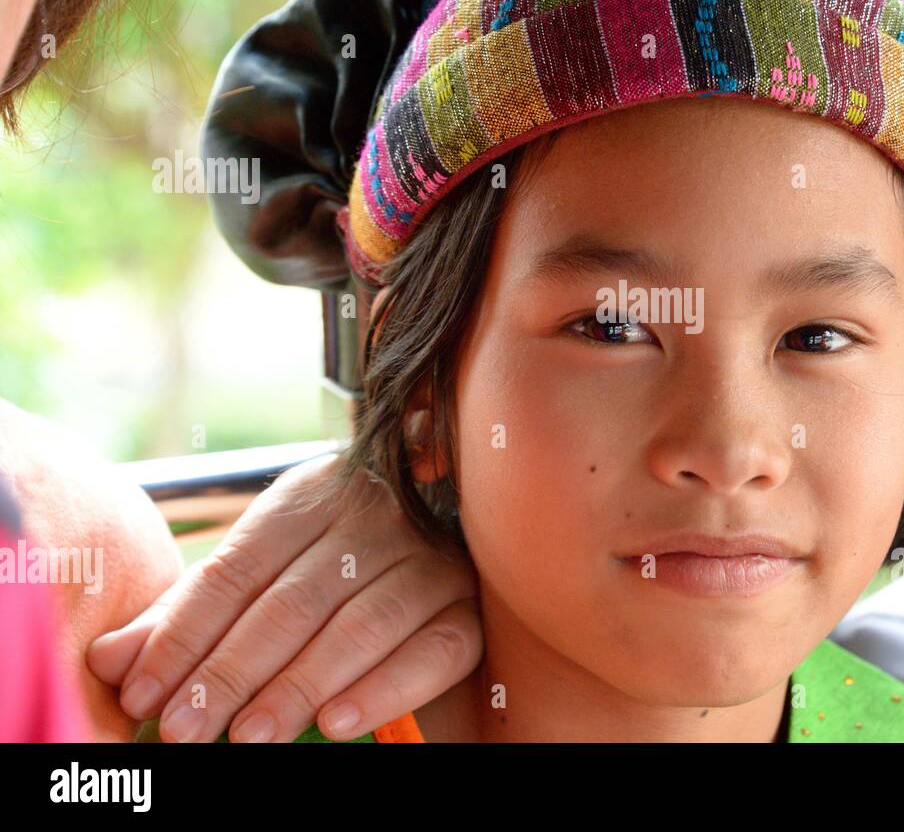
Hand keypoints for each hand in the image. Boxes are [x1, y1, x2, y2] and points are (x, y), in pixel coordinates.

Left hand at [87, 453, 481, 741]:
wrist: (453, 520)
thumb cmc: (331, 559)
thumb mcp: (261, 567)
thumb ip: (188, 614)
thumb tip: (106, 660)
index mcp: (311, 496)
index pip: (236, 569)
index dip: (182, 634)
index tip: (140, 693)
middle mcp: (374, 519)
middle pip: (290, 603)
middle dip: (230, 672)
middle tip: (185, 731)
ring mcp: (428, 561)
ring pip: (357, 628)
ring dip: (298, 686)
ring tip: (248, 737)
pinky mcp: (467, 608)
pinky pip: (430, 652)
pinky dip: (384, 689)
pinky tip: (336, 723)